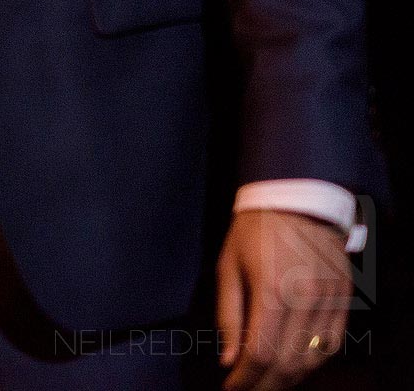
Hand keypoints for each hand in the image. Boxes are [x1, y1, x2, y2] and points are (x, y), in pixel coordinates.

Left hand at [217, 209, 351, 389]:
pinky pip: (333, 343)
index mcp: (272, 290)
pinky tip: (296, 366)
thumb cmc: (253, 232)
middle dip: (265, 385)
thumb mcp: (227, 267)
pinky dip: (314, 361)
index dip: (245, 379)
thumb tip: (229, 360)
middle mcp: (306, 299)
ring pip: (313, 358)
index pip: (261, 353)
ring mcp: (330, 300)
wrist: (296, 200)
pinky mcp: (344, 298)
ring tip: (268, 383)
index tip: (231, 388)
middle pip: (288, 363)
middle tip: (247, 390)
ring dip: (290, 379)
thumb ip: (228, 316)